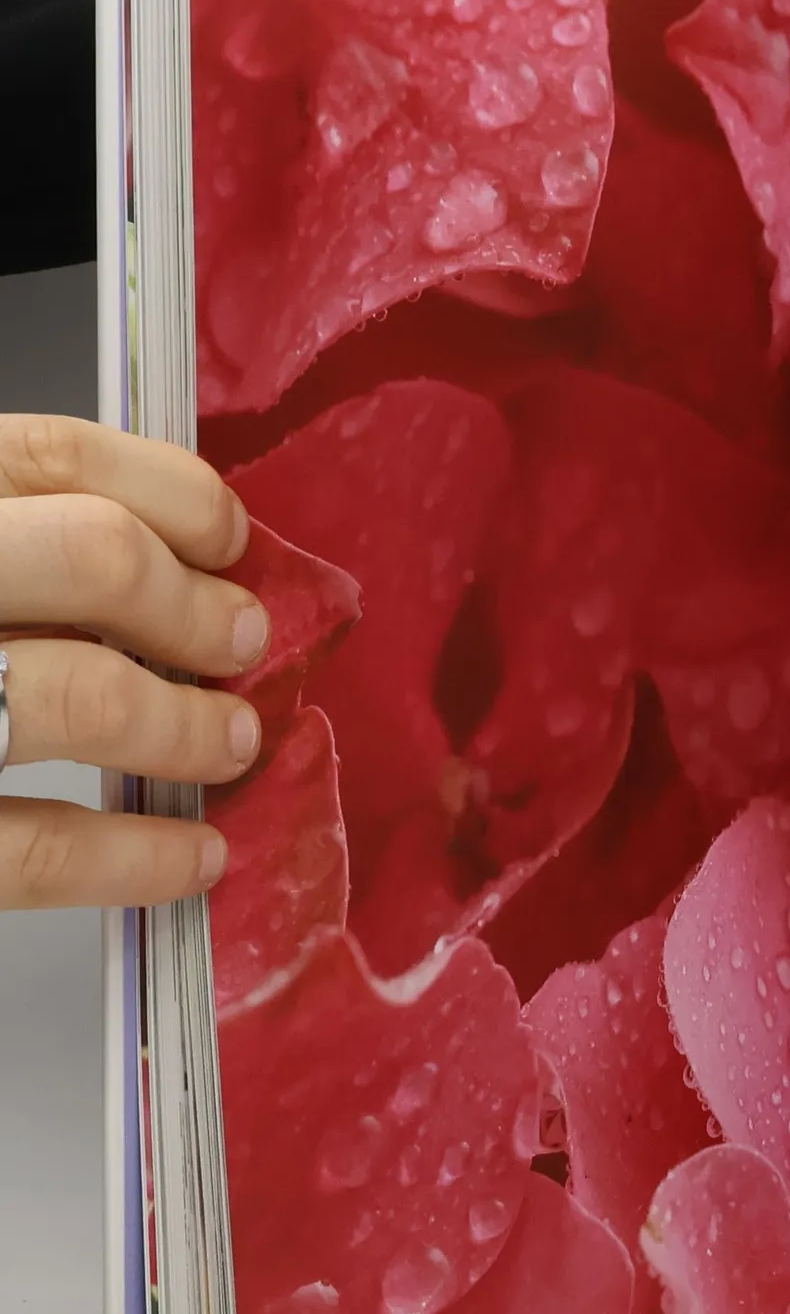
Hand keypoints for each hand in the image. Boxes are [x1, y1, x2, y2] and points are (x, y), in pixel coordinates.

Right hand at [0, 416, 268, 909]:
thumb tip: (152, 557)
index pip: (53, 458)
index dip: (172, 498)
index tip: (224, 541)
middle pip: (94, 560)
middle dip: (197, 610)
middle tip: (239, 644)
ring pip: (81, 694)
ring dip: (189, 724)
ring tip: (229, 741)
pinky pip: (27, 845)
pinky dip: (134, 856)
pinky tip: (190, 855)